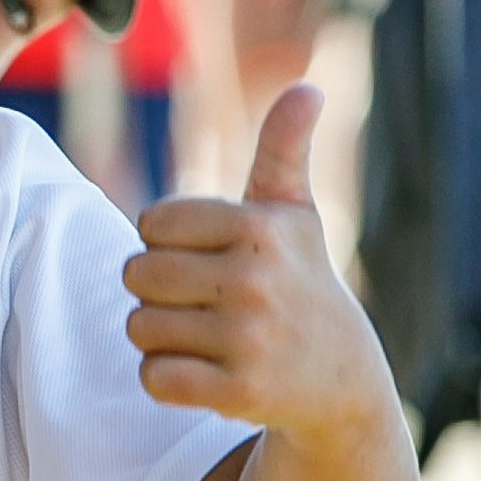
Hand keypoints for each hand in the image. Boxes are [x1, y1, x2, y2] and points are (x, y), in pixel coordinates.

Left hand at [122, 85, 392, 441]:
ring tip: (204, 338)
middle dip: (156, 292)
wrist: (343, 380)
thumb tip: (307, 88)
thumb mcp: (295, 215)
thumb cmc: (302, 282)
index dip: (164, 244)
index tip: (202, 258)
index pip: (151, 224)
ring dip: (158, 338)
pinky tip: (202, 372)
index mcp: (259, 228)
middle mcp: (254, 280)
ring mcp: (247, 339)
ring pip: (139, 328)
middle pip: (137, 275)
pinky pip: (154, 378)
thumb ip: (284, 150)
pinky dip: (165, 379)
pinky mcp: (237, 392)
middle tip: (199, 303)